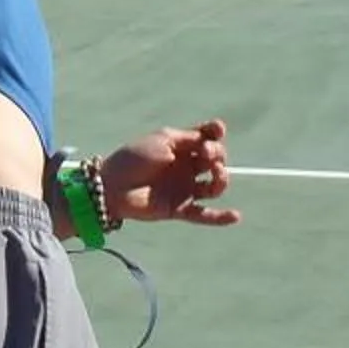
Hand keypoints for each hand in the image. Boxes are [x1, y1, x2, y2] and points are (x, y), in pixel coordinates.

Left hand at [99, 119, 241, 227]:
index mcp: (180, 147)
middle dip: (216, 154)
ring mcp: (184, 189)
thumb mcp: (162, 141)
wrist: (112, 186)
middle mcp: (186, 167)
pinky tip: (236, 216)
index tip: (217, 130)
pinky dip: (220, 218)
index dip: (216, 133)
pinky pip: (204, 215)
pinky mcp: (179, 209)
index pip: (207, 138)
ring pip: (215, 186)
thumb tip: (213, 137)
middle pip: (215, 160)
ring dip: (221, 179)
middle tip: (203, 154)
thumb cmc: (134, 158)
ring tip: (214, 174)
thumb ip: (189, 139)